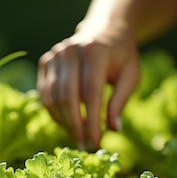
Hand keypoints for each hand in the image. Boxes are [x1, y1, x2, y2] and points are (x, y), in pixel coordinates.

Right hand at [36, 26, 140, 150]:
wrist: (104, 31)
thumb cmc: (121, 58)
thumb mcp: (131, 77)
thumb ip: (120, 101)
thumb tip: (113, 130)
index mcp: (95, 52)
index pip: (90, 93)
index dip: (91, 121)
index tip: (95, 143)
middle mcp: (71, 50)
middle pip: (67, 96)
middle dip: (74, 125)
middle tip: (83, 146)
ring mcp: (55, 54)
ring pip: (53, 97)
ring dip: (63, 122)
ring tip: (77, 137)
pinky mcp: (45, 61)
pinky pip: (45, 93)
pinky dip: (55, 112)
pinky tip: (67, 123)